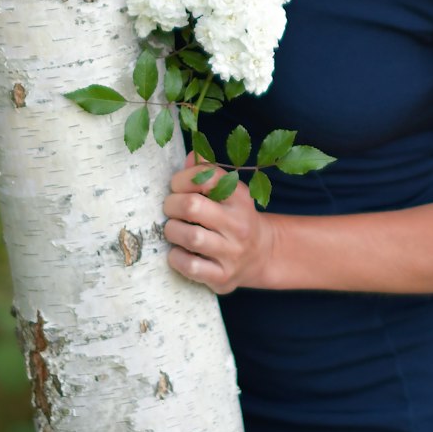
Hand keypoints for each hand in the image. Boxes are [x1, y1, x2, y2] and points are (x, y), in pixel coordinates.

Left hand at [163, 153, 276, 293]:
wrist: (262, 254)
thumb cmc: (235, 217)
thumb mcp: (229, 191)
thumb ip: (208, 172)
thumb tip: (190, 154)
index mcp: (239, 196)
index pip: (203, 176)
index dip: (181, 179)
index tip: (176, 187)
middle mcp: (238, 223)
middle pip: (192, 206)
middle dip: (171, 205)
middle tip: (170, 209)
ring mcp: (232, 252)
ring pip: (190, 236)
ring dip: (172, 231)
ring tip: (173, 229)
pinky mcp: (223, 277)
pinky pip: (190, 266)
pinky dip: (176, 257)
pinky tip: (178, 252)